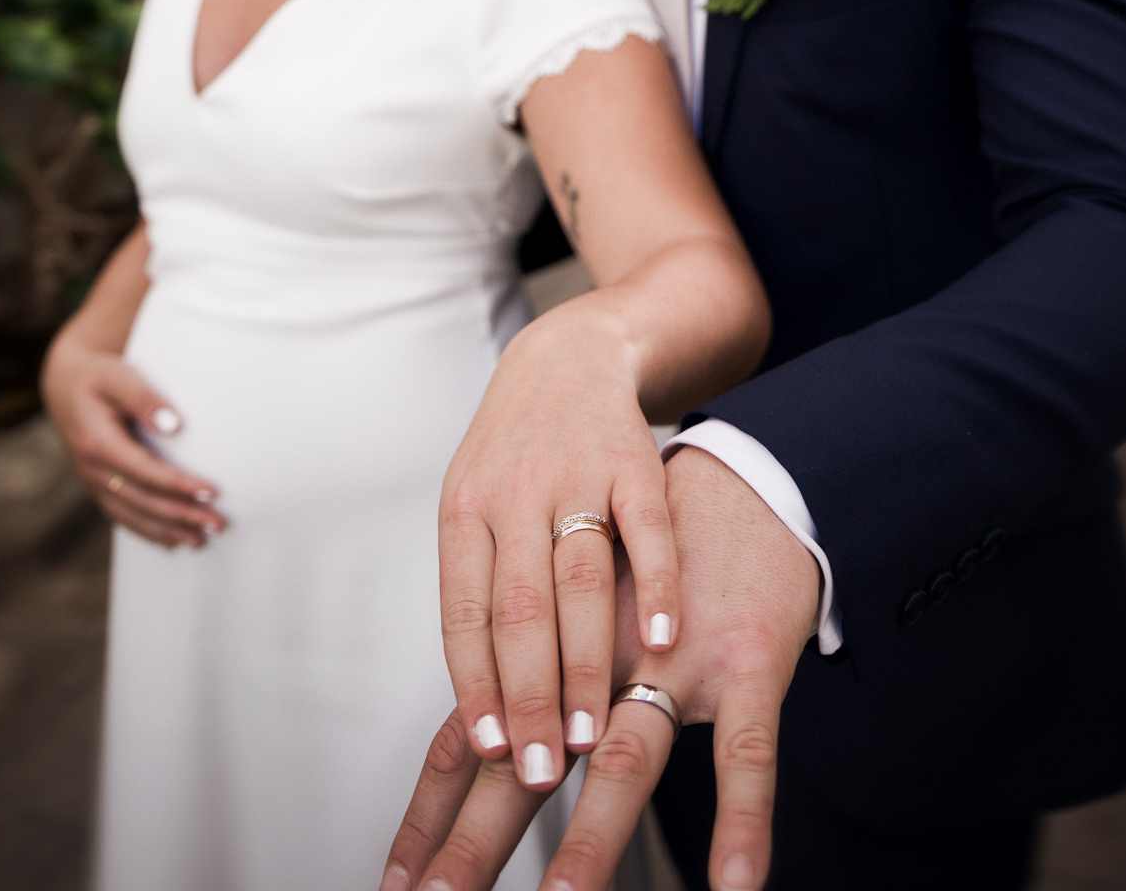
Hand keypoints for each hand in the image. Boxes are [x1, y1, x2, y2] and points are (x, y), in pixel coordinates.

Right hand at [41, 329, 224, 548]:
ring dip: (168, 531)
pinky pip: (122, 516)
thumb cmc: (97, 376)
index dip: (178, 485)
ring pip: (132, 516)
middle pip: (142, 501)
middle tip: (218, 524)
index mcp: (97, 444)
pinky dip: (148, 531)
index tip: (211, 491)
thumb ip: (144, 398)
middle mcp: (92, 470)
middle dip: (181, 515)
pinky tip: (172, 542)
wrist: (65, 385)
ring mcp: (93, 482)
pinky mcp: (99, 486)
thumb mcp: (118, 376)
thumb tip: (175, 426)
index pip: (145, 472)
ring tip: (202, 541)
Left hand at [436, 306, 680, 792]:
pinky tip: (660, 640)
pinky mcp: (634, 462)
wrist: (568, 356)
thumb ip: (480, 588)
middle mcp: (515, 492)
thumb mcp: (476, 505)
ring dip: (585, 662)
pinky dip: (655, 585)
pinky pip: (647, 528)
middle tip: (543, 770)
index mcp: (467, 510)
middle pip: (519, 608)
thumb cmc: (515, 453)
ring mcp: (577, 474)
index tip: (494, 750)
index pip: (466, 613)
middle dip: (530, 696)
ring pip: (577, 579)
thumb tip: (484, 703)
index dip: (478, 685)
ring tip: (592, 732)